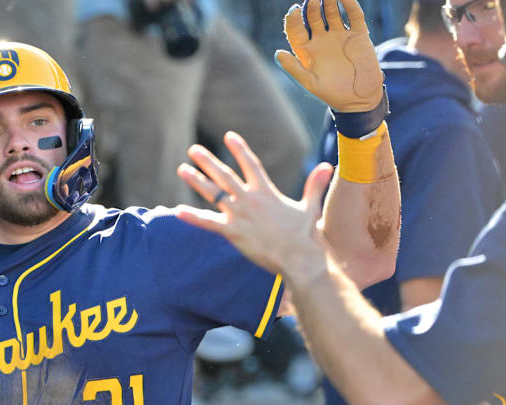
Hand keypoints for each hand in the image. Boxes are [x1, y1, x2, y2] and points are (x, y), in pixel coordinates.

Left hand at [175, 131, 332, 283]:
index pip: (251, 165)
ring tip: (182, 169)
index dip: (239, 149)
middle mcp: (250, 200)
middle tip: (193, 149)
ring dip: (197, 181)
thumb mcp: (310, 207)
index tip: (228, 136)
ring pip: (214, 194)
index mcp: (267, 193)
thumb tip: (328, 165)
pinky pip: (208, 223)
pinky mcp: (233, 233)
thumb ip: (314, 185)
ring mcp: (240, 216)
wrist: (300, 259)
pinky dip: (192, 217)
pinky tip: (177, 210)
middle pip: (225, 176)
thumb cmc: (306, 236)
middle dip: (208, 161)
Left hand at [275, 0, 382, 111]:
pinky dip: (350, 4)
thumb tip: (277, 53)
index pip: (296, 30)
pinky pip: (354, 16)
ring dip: (329, 1)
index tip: (293, 10)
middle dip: (312, 5)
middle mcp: (321, 40)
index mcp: (307, 51)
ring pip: (332, 12)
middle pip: (313, 16)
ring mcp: (339, 36)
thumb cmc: (331, 94)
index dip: (293, 19)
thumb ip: (293, 68)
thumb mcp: (309, 83)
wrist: (359, 100)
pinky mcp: (358, 36)